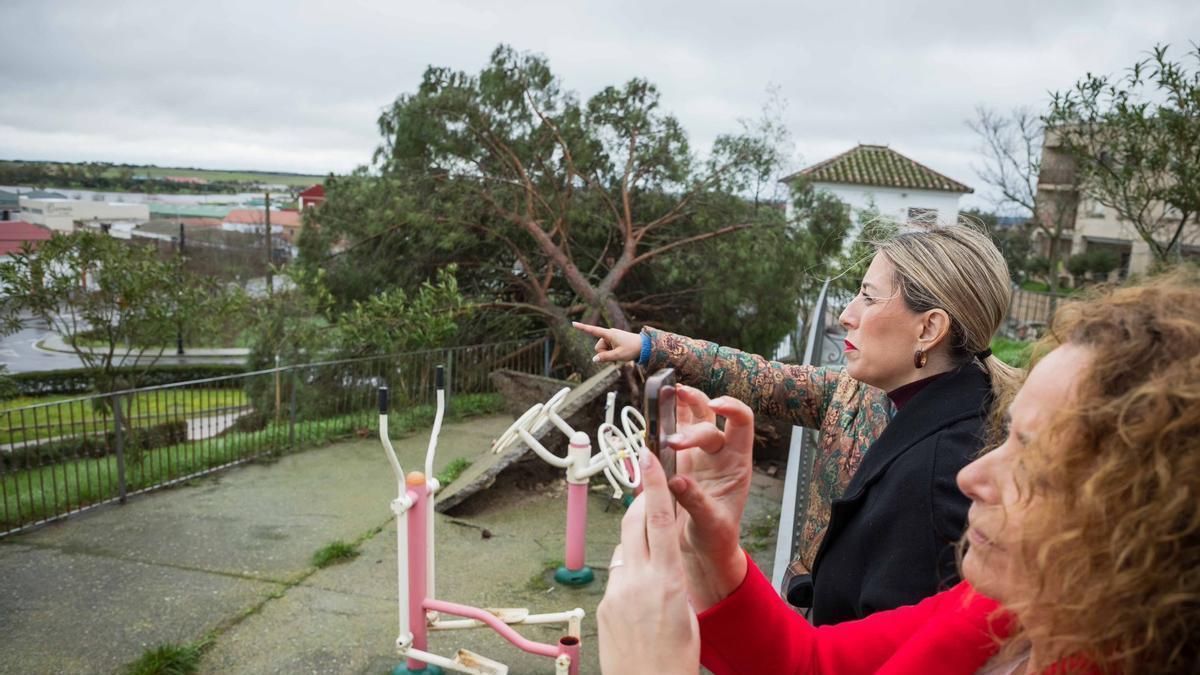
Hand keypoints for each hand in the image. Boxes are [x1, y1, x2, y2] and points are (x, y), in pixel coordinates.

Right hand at [571, 321, 643, 363]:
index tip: (573, 323)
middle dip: (604, 353)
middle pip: (598, 347)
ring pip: (603, 349)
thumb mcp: (618, 355)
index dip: (582, 328)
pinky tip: (620, 352)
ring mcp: (612, 337)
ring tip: (620, 353)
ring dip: (609, 354)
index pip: (593, 330)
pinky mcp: (614, 340)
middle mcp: (609, 334)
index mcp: (609, 334)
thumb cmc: (632, 349)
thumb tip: (594, 359)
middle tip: (617, 355)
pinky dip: (611, 352)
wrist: (645, 346)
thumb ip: (605, 358)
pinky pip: (608, 349)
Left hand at [598, 451, 698, 674]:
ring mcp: (617, 594)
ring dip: (635, 541)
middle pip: (635, 523)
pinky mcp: (603, 607)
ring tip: (651, 553)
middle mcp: (638, 582)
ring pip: (624, 550)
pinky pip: (617, 577)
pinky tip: (640, 593)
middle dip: (641, 501)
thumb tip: (664, 567)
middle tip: (647, 485)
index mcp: (668, 581)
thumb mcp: (689, 615)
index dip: (653, 484)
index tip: (648, 456)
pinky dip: (629, 574)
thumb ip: (674, 583)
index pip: (659, 520)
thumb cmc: (676, 662)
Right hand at [666, 386, 752, 610]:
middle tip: (671, 444)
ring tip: (666, 393)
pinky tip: (655, 410)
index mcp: (737, 464)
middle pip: (709, 421)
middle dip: (691, 428)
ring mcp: (698, 453)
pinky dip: (665, 417)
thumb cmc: (715, 536)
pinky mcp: (679, 459)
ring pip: (693, 416)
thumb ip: (696, 501)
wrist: (700, 548)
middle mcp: (719, 453)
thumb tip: (677, 481)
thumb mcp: (710, 524)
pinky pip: (673, 430)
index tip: (715, 406)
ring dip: (681, 402)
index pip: (742, 424)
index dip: (732, 408)